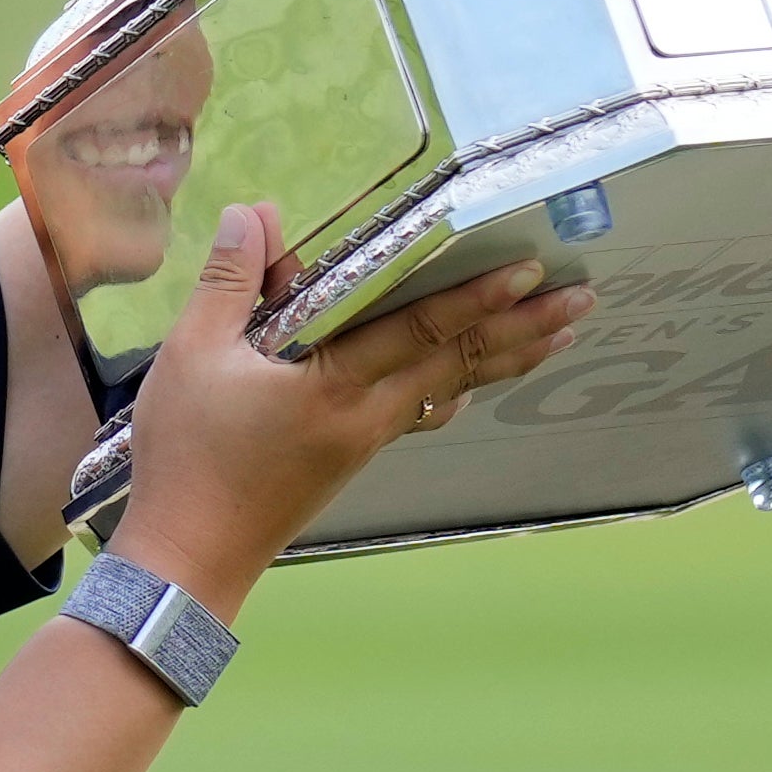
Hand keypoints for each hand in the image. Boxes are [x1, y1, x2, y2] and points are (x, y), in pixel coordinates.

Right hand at [110, 203, 585, 617]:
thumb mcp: (192, 354)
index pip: (422, 330)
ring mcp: (367, 441)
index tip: (529, 270)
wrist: (189, 559)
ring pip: (452, 388)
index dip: (478, 296)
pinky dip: (461, 389)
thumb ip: (230, 281)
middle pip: (461, 362)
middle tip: (583, 297)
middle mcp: (368, 415)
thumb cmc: (188, 456)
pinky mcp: (355, 458)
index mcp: (336, 386)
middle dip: (524, 328)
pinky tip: (472, 386)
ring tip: (559, 334)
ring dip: (507, 357)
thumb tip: (254, 212)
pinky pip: (425, 413)